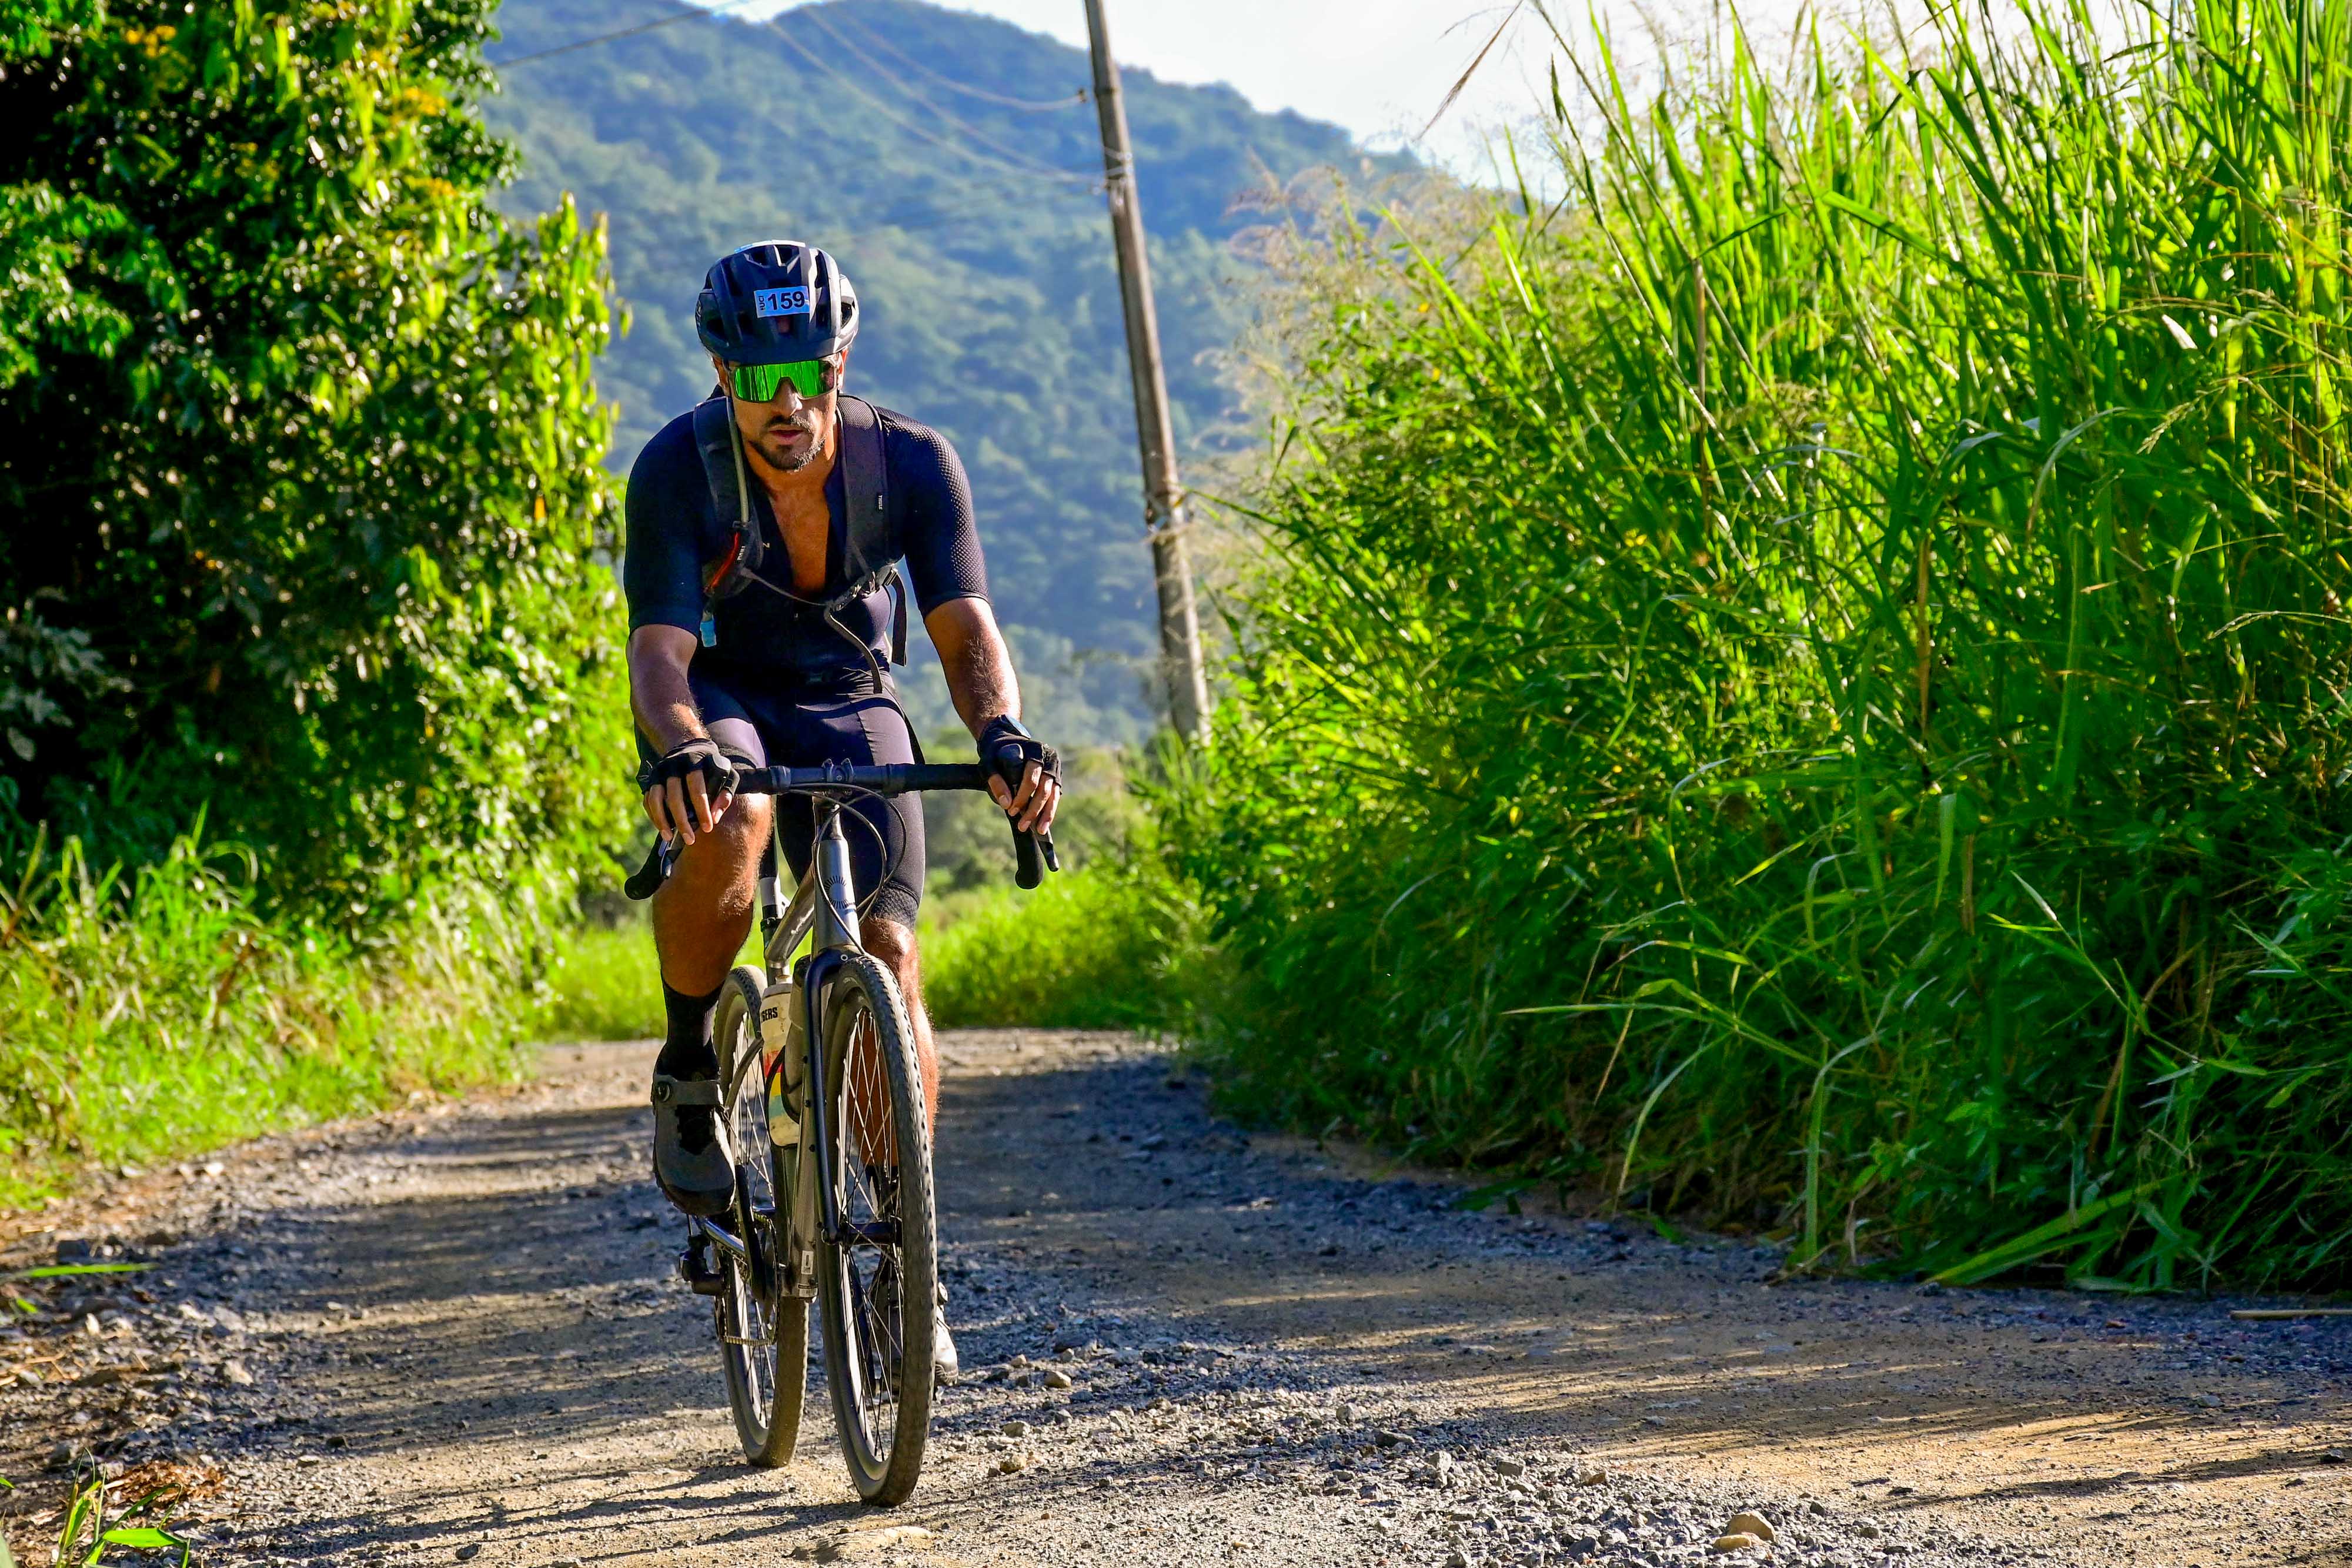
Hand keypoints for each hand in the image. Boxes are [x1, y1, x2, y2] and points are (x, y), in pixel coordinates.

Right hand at [637, 738, 737, 845]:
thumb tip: (715, 818)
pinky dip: (654, 815)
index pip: (696, 788)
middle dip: (682, 821)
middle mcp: (673, 765)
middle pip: (674, 796)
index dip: (702, 809)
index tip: (708, 828)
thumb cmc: (713, 766)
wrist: (690, 747)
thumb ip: (725, 794)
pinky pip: (649, 800)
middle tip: (690, 840)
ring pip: (656, 798)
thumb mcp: (726, 774)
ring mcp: (659, 772)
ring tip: (669, 838)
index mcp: (694, 761)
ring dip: (662, 820)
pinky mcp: (651, 779)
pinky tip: (662, 829)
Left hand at [980, 716, 1059, 834]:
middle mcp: (1049, 758)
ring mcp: (1054, 768)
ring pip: (1053, 795)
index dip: (1022, 797)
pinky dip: (1049, 811)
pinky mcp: (1055, 777)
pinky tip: (1043, 824)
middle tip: (1022, 826)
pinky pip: (1054, 796)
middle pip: (1044, 789)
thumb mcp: (989, 763)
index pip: (1031, 778)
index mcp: (1035, 750)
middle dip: (1033, 810)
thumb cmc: (995, 752)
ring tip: (1040, 831)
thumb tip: (1006, 804)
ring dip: (1046, 814)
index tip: (1010, 810)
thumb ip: (996, 781)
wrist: (1006, 740)